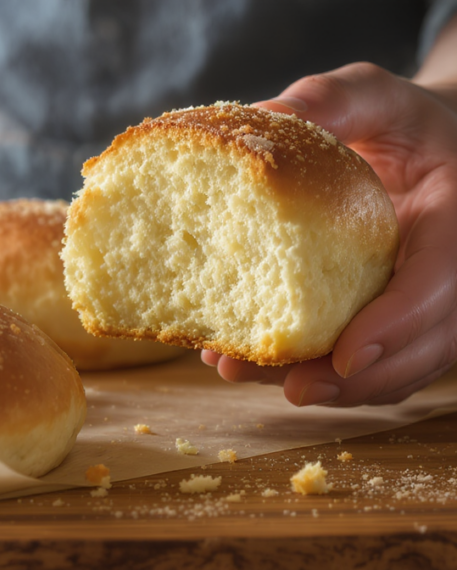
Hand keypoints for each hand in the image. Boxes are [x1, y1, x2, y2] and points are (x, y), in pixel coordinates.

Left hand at [203, 62, 456, 406]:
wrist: (423, 152)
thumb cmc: (400, 123)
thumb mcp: (374, 97)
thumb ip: (334, 100)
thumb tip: (266, 115)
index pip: (441, 283)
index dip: (397, 324)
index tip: (345, 355)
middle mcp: (453, 271)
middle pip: (422, 346)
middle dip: (357, 379)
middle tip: (289, 388)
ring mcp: (431, 303)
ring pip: (397, 368)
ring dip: (329, 388)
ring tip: (246, 377)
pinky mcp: (399, 320)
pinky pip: (374, 364)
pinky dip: (321, 375)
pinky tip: (251, 363)